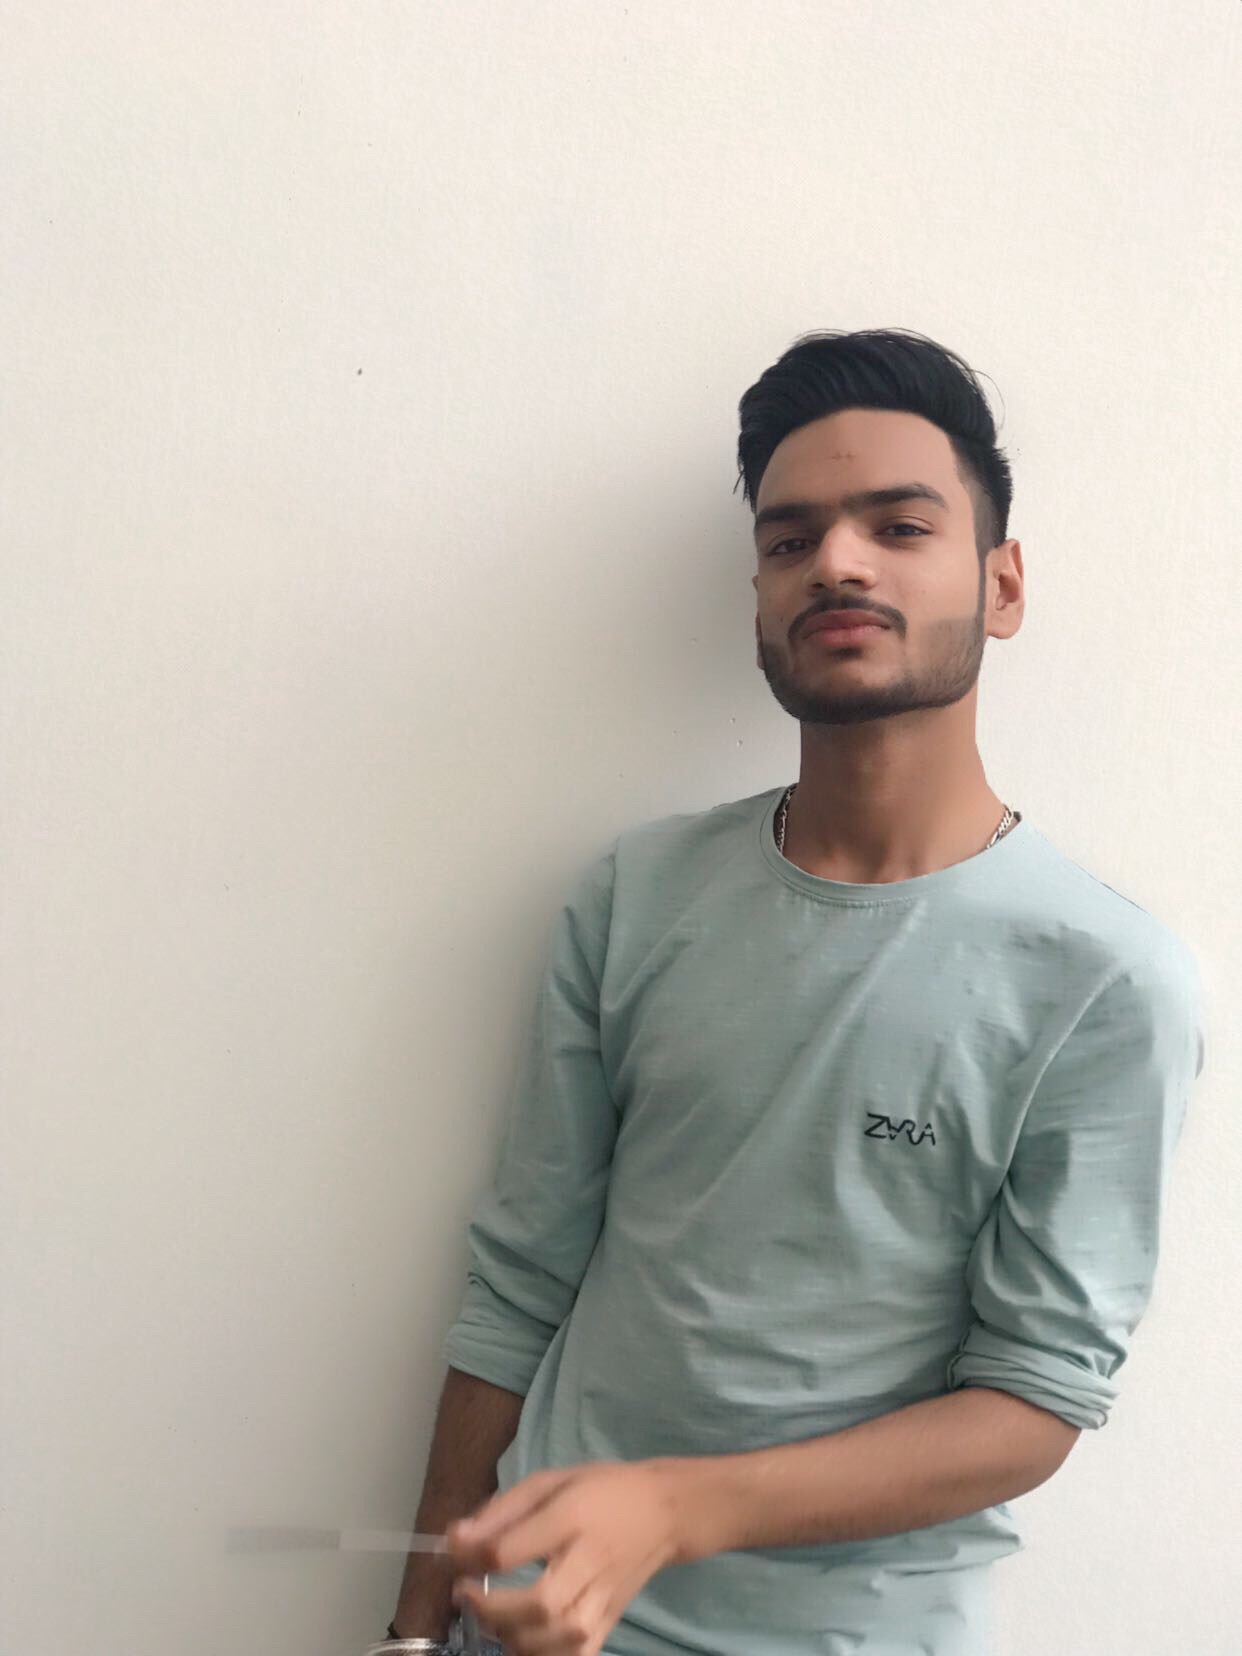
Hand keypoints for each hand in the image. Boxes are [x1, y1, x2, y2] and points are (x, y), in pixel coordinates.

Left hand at [446, 1460, 685, 1655]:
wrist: (663, 1512)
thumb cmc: (601, 1490)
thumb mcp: (550, 1481)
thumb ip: (502, 1510)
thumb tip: (454, 1539)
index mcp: (571, 1518)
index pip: (511, 1550)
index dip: (468, 1557)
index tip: (450, 1552)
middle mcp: (588, 1563)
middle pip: (536, 1604)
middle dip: (489, 1607)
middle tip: (465, 1592)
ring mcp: (602, 1599)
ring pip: (554, 1639)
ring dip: (510, 1635)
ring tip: (492, 1615)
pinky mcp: (610, 1623)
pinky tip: (524, 1639)